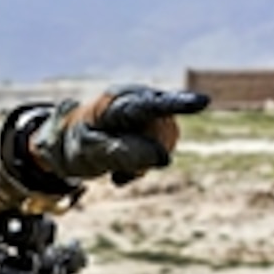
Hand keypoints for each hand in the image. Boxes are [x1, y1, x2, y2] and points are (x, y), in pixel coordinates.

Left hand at [29, 84, 209, 185]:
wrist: (70, 142)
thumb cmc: (76, 143)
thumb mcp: (89, 153)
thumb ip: (122, 154)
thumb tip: (165, 159)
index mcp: (118, 102)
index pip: (151, 105)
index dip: (178, 104)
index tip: (203, 102)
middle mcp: (139, 101)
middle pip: (163, 134)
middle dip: (146, 157)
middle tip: (118, 172)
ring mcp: (149, 114)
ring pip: (165, 145)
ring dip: (143, 165)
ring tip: (117, 170)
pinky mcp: (153, 128)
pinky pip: (162, 153)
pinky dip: (144, 167)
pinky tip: (122, 171)